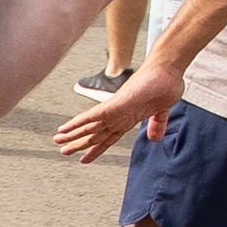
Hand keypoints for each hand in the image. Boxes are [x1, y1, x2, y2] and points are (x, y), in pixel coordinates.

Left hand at [56, 61, 184, 163]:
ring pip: (89, 125)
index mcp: (128, 117)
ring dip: (73, 134)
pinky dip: (78, 122)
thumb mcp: (161, 111)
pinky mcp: (115, 103)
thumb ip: (156, 124)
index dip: (96, 148)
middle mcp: (119, 114)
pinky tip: (65, 128)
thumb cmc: (165, 83)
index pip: (108, 137)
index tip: (84, 159)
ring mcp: (116, 108)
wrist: (168, 68)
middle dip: (79, 143)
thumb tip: (154, 138)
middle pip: (95, 133)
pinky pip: (92, 115)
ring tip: (58, 140)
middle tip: (62, 149)